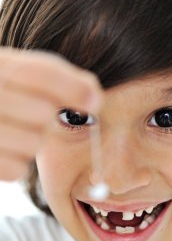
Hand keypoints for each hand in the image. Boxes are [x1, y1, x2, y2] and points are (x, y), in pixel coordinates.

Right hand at [0, 47, 102, 180]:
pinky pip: (16, 168)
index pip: (38, 72)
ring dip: (29, 141)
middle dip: (45, 116)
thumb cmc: (0, 98)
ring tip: (9, 132)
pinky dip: (14, 162)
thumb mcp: (12, 76)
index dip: (72, 86)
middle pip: (42, 112)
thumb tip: (93, 97)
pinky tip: (1, 150)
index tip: (94, 100)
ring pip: (33, 143)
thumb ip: (51, 79)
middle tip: (28, 114)